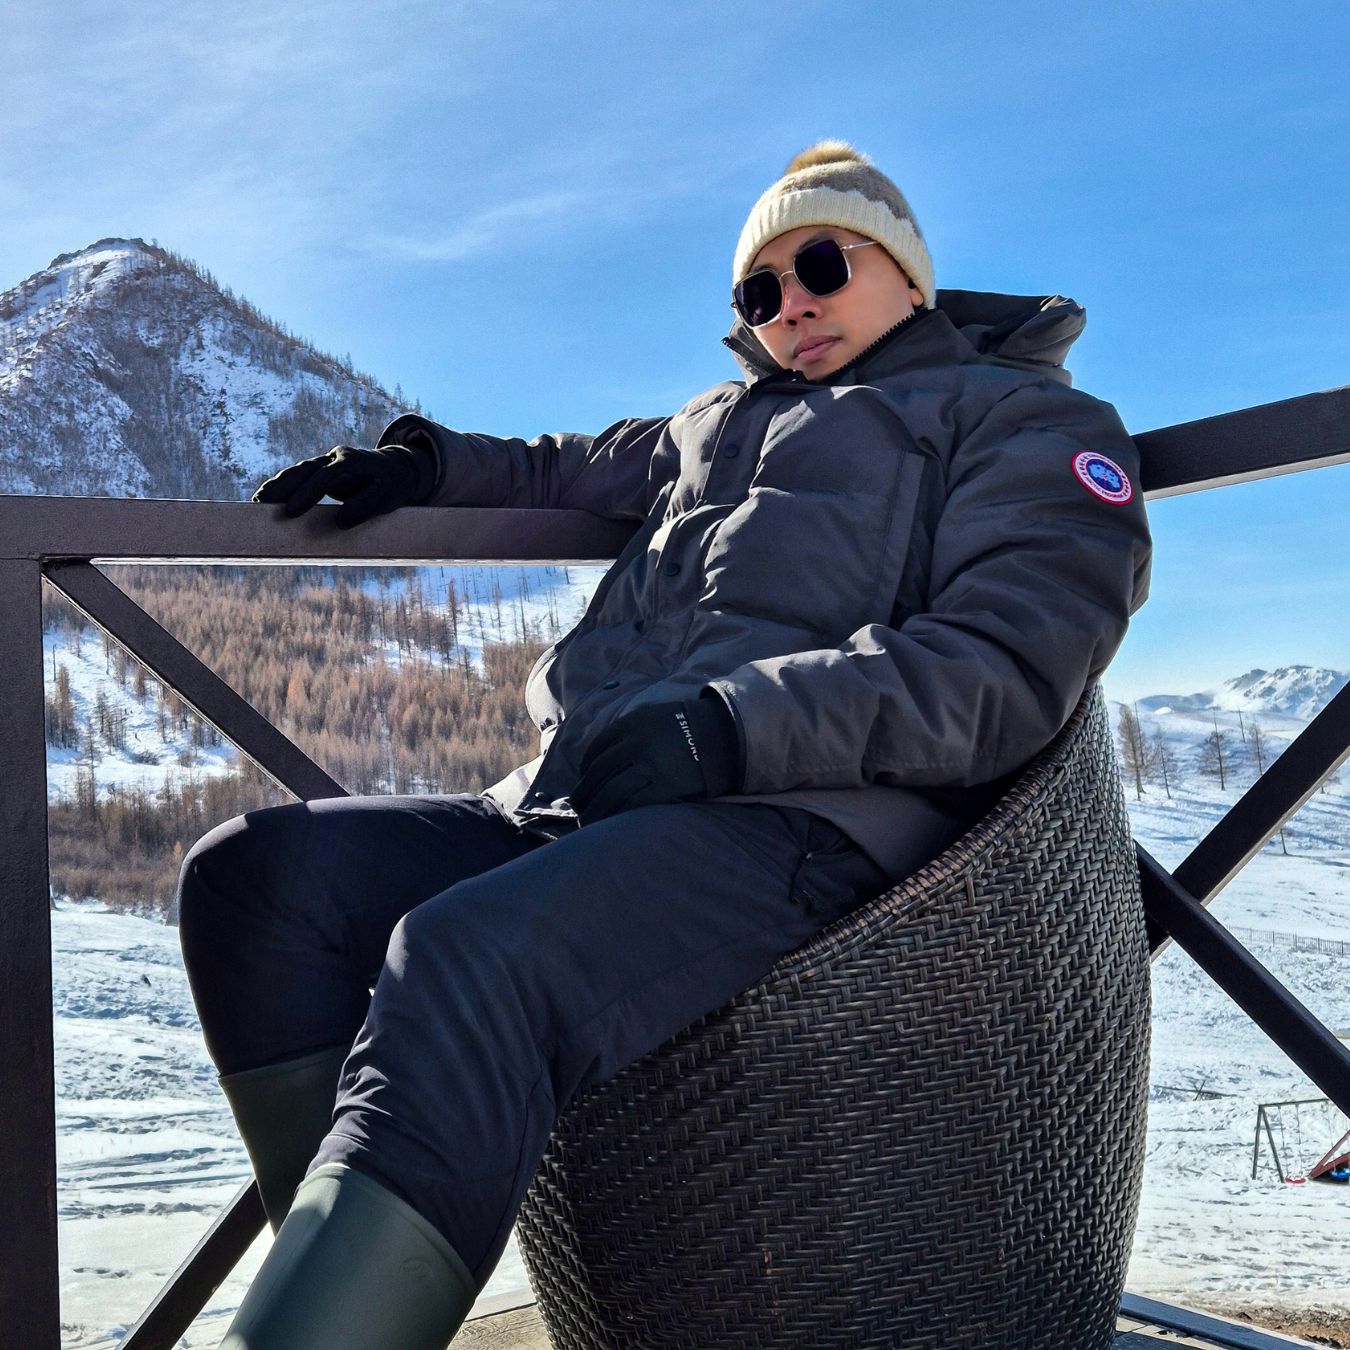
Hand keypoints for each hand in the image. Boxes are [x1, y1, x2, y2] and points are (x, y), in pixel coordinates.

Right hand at [253, 443, 429, 528]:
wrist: (397, 467)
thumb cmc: (393, 484)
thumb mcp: (388, 497)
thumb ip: (365, 507)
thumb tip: (339, 522)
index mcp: (351, 461)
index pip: (325, 476)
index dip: (307, 494)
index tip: (292, 512)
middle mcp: (335, 457)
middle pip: (304, 470)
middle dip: (282, 486)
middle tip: (261, 503)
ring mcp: (326, 462)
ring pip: (298, 472)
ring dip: (278, 486)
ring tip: (257, 502)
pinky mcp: (322, 471)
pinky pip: (300, 478)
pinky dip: (284, 488)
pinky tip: (267, 499)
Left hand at [571, 697, 740, 824]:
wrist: (726, 734)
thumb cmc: (688, 727)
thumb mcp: (654, 716)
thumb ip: (629, 732)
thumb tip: (602, 758)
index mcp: (632, 724)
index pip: (596, 750)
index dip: (585, 770)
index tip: (584, 782)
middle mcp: (636, 743)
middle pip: (598, 774)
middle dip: (584, 795)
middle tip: (580, 808)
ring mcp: (650, 766)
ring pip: (610, 793)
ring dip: (595, 812)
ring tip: (589, 823)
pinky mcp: (665, 786)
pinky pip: (632, 805)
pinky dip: (618, 817)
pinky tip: (613, 824)